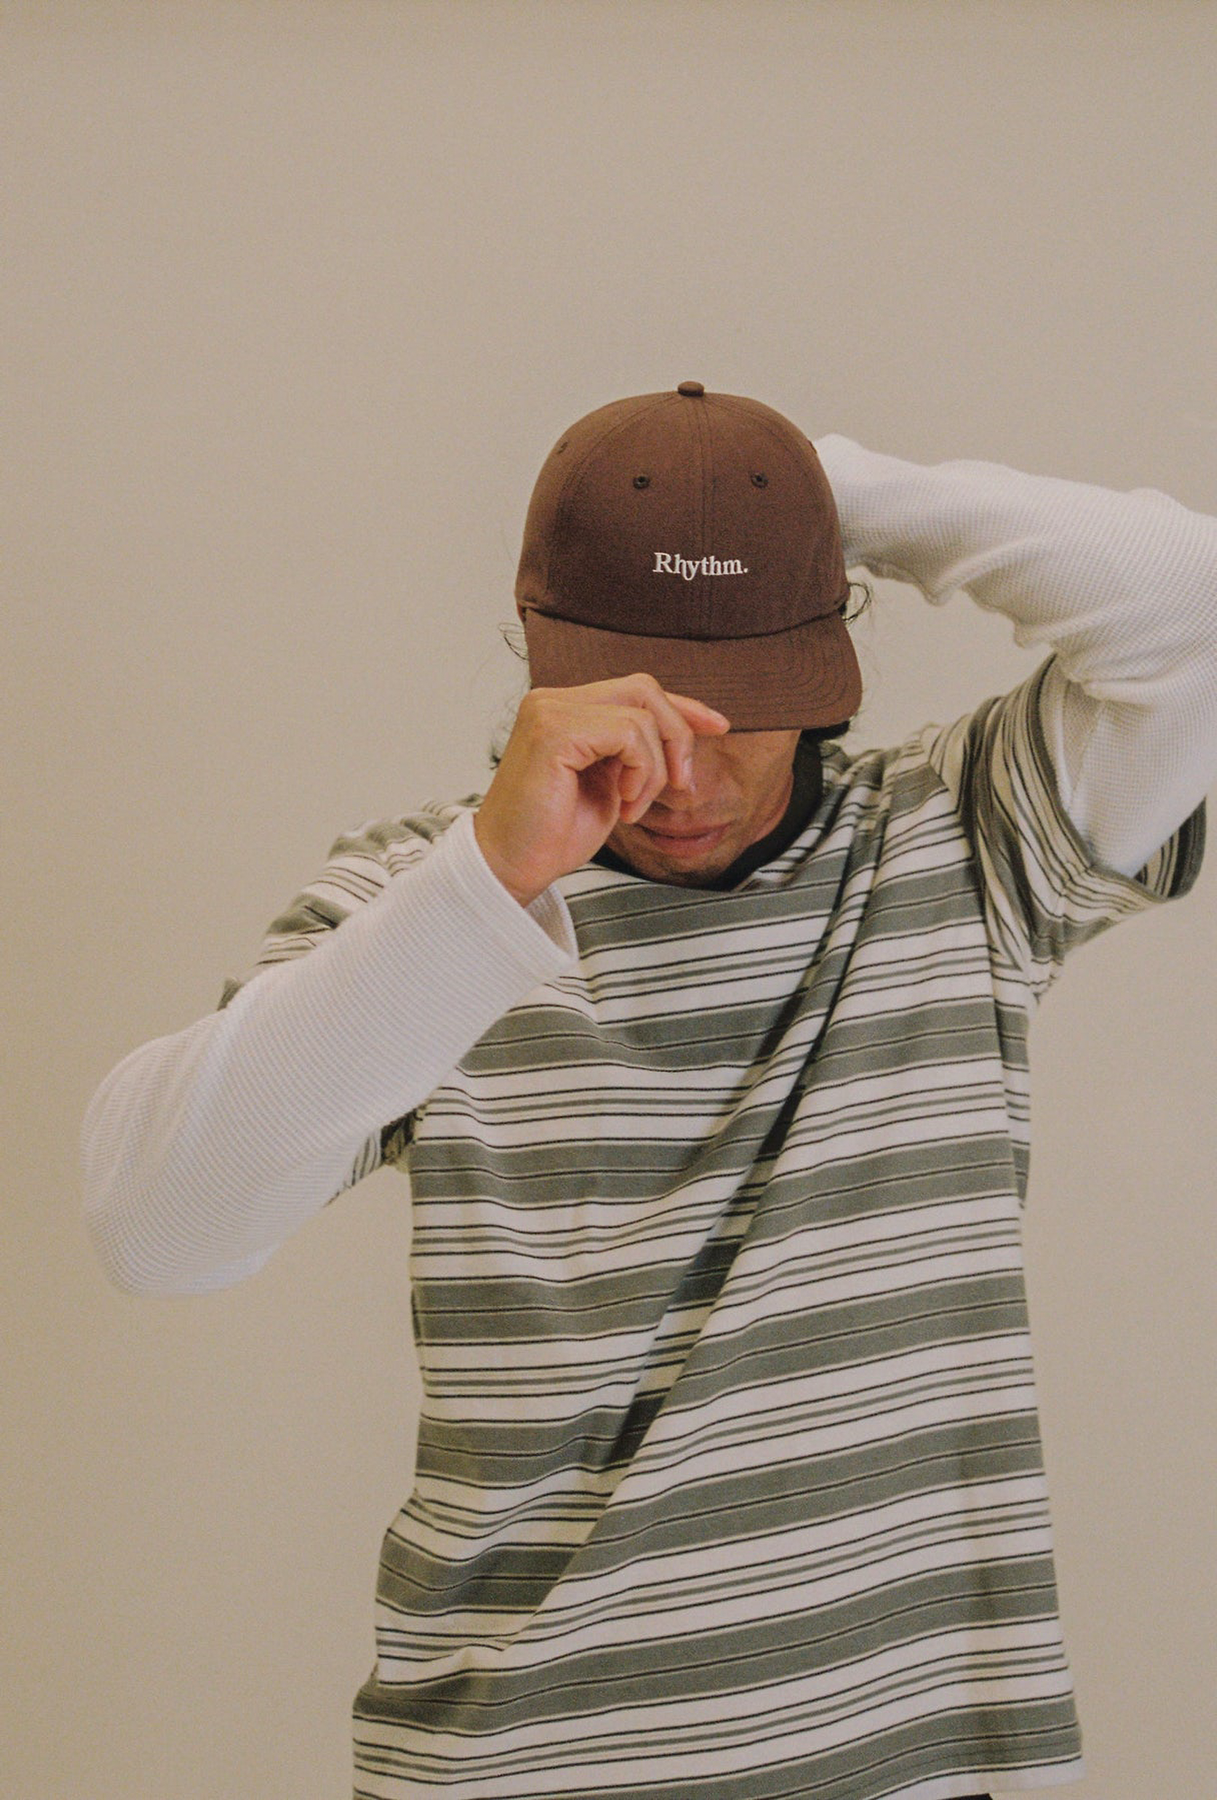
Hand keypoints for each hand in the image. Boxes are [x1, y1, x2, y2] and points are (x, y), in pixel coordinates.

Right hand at [473, 674, 730, 906]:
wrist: (510, 866)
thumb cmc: (553, 834)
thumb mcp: (611, 784)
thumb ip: (634, 752)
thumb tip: (684, 731)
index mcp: (564, 709)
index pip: (636, 690)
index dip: (683, 707)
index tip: (719, 727)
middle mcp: (552, 700)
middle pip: (644, 689)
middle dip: (677, 736)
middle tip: (680, 785)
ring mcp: (549, 712)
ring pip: (642, 716)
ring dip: (655, 771)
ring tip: (633, 807)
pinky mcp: (553, 732)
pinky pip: (628, 734)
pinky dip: (641, 773)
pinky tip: (624, 804)